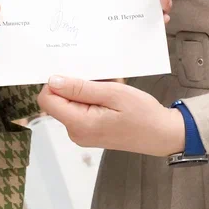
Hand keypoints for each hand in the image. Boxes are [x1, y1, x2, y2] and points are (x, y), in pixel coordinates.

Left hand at [38, 76, 185, 156]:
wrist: (161, 134)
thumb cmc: (142, 114)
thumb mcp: (113, 93)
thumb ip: (80, 88)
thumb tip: (52, 81)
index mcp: (78, 124)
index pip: (47, 99)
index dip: (57, 82)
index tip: (78, 74)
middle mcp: (75, 132)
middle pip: (58, 100)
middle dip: (76, 85)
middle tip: (102, 81)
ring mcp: (81, 134)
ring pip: (70, 103)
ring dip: (87, 91)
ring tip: (110, 89)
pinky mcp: (88, 132)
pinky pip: (80, 109)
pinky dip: (92, 99)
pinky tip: (110, 97)